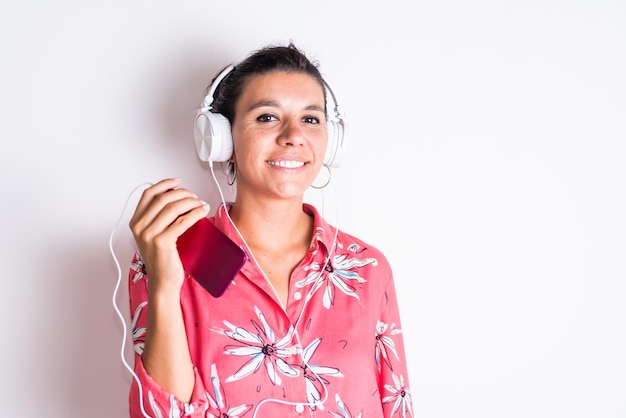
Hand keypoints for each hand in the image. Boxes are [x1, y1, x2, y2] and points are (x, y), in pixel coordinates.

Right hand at [129, 178, 209, 292]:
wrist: (163, 282)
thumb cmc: (163, 259)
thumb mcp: (155, 235)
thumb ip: (159, 218)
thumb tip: (178, 199)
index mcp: (136, 222)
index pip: (148, 194)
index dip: (164, 184)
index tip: (178, 182)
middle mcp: (139, 227)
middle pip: (163, 198)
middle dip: (183, 193)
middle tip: (195, 197)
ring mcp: (149, 234)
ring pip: (173, 207)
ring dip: (191, 202)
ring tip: (201, 204)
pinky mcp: (161, 242)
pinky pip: (182, 221)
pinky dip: (195, 213)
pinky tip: (202, 211)